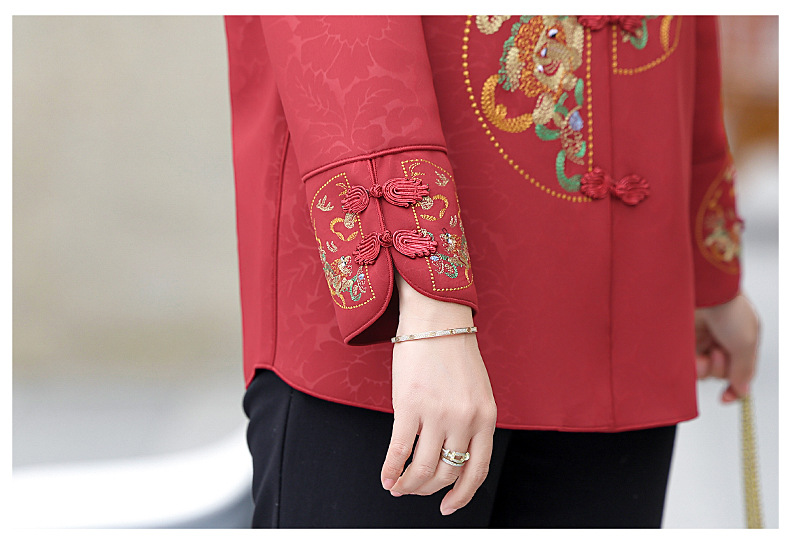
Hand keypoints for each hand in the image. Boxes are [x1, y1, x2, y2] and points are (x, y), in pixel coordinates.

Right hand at [380, 275, 496, 515]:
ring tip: (398, 488)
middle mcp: (464, 420)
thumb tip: (454, 455)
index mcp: (486, 417)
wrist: (436, 319)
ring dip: (408, 485)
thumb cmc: (453, 353)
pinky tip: (386, 477)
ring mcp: (437, 414)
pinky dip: (391, 470)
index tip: (448, 506)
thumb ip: (472, 422)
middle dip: (428, 490)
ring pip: (423, 469)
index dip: (462, 495)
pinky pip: (399, 451)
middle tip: (415, 491)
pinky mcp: (409, 406)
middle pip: (447, 473)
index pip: (477, 470)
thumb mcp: (477, 390)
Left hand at [695, 292, 759, 402]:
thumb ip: (744, 370)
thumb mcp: (746, 342)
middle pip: (719, 374)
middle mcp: (720, 343)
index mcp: (740, 342)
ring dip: (706, 367)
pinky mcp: (683, 340)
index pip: (737, 372)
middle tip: (719, 352)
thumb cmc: (729, 309)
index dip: (733, 388)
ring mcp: (701, 341)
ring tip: (709, 350)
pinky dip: (691, 365)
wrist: (706, 290)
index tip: (726, 398)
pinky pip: (685, 363)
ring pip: (702, 371)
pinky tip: (693, 355)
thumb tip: (742, 391)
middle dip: (720, 369)